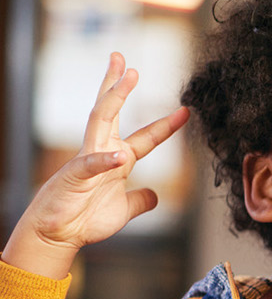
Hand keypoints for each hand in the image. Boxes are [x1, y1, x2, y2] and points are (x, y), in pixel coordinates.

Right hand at [2, 54, 188, 279]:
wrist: (58, 235)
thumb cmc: (85, 220)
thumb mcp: (124, 209)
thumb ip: (141, 200)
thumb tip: (156, 195)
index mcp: (118, 160)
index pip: (147, 137)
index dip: (167, 124)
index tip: (186, 110)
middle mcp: (103, 152)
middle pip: (112, 112)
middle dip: (120, 86)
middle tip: (128, 62)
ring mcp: (88, 160)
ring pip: (100, 120)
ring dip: (114, 97)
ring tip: (126, 76)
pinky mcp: (75, 175)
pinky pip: (91, 164)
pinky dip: (105, 160)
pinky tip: (120, 156)